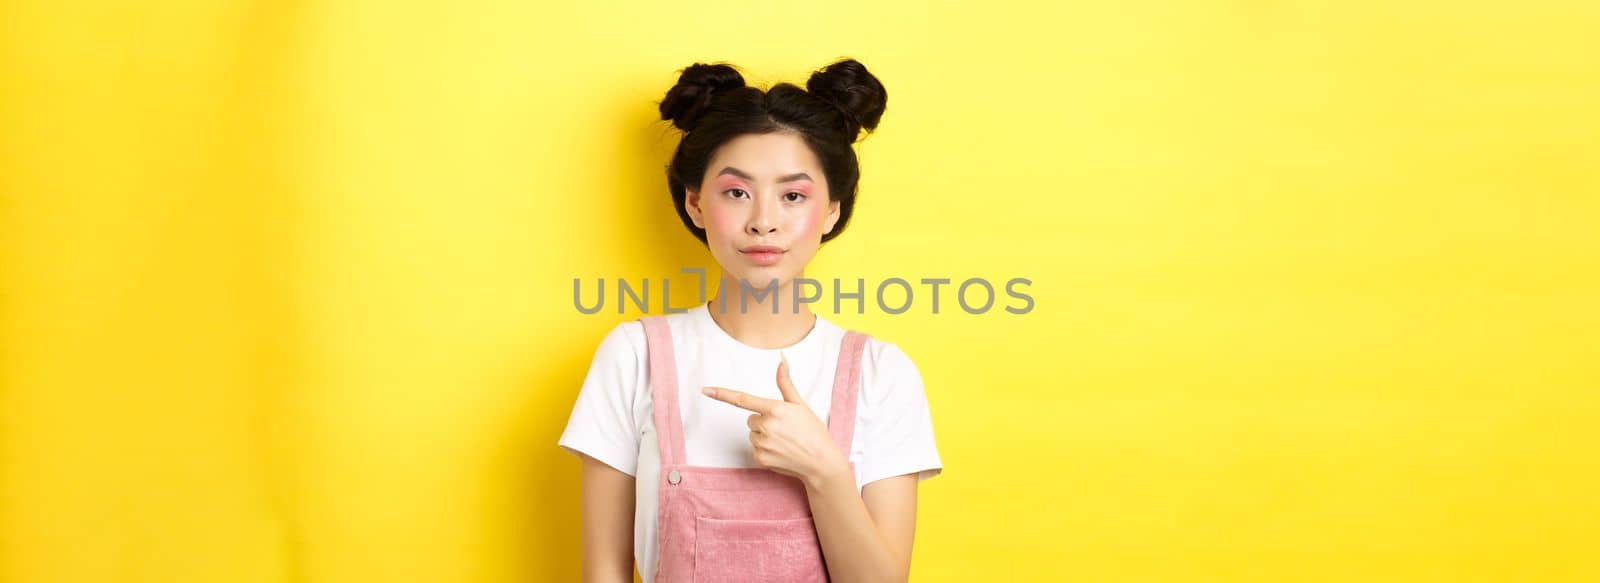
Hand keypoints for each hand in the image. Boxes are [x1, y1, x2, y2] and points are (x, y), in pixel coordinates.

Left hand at [701, 354, 847, 485]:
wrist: (820, 461)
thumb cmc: (812, 431)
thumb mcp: (800, 405)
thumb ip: (785, 383)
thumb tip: (781, 360)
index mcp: (775, 409)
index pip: (742, 399)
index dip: (721, 394)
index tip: (705, 390)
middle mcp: (766, 426)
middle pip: (751, 419)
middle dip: (763, 421)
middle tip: (783, 428)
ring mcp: (762, 444)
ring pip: (752, 434)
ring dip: (764, 436)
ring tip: (784, 441)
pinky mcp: (761, 459)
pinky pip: (754, 449)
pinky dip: (765, 450)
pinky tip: (780, 452)